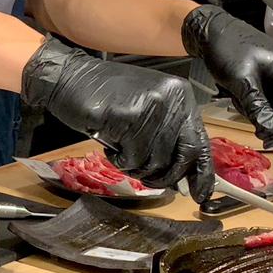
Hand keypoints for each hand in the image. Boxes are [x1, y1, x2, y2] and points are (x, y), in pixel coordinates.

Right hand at [22, 37, 212, 201]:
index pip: (200, 142)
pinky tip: (111, 147)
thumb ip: (167, 139)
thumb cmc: (106, 97)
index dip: (201, 173)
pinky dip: (119, 161)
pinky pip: (132, 158)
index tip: (199, 193)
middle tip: (146, 177)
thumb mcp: (147, 111)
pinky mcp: (129, 117)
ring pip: (155, 161)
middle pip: (183, 157)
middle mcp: (172, 99)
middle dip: (164, 176)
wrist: (70, 78)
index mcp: (181, 96)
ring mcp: (151, 107)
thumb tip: (182, 177)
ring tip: (121, 151)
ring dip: (135, 167)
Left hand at [181, 5, 272, 146]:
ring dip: (255, 107)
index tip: (262, 138)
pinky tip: (240, 89)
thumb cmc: (228, 51)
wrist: (214, 30)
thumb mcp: (241, 82)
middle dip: (263, 114)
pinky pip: (268, 96)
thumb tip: (270, 134)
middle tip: (240, 102)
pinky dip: (253, 99)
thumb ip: (258, 109)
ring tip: (237, 92)